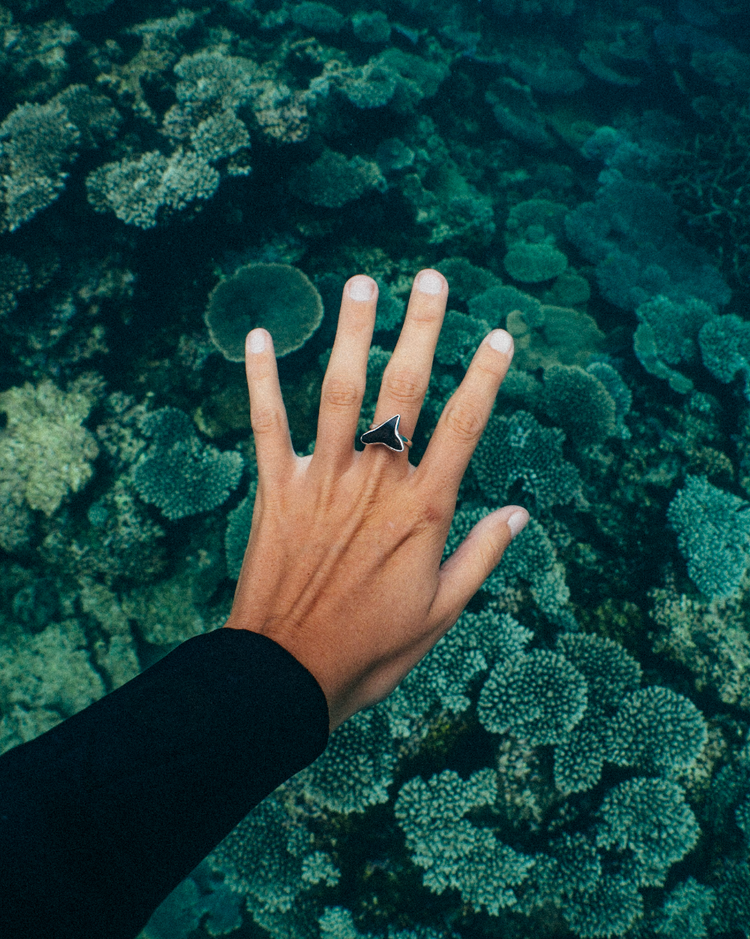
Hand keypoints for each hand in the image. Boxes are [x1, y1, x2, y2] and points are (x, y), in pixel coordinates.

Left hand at [224, 269, 527, 731]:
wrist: (288, 675)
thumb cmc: (372, 649)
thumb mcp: (442, 612)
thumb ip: (481, 556)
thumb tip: (521, 513)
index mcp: (422, 511)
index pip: (463, 427)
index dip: (484, 378)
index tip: (499, 336)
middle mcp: (375, 482)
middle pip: (403, 391)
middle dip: (422, 330)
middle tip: (433, 279)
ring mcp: (322, 481)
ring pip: (339, 392)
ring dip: (351, 334)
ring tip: (363, 283)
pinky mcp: (276, 489)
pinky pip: (267, 424)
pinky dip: (260, 379)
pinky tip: (259, 335)